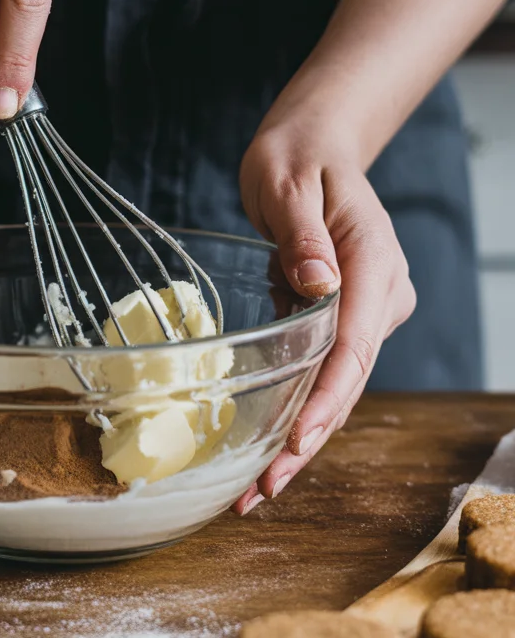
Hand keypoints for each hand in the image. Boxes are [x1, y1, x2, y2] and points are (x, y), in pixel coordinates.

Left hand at [231, 126, 416, 514]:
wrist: (313, 146)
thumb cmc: (297, 158)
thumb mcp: (289, 183)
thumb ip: (303, 234)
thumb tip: (316, 283)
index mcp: (374, 264)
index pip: (355, 344)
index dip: (327, 399)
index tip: (296, 442)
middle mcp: (381, 294)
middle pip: (348, 380)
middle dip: (307, 440)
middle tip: (261, 491)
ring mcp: (367, 309)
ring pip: (337, 385)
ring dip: (300, 436)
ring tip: (254, 489)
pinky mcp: (345, 317)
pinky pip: (324, 370)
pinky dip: (297, 408)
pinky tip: (265, 447)